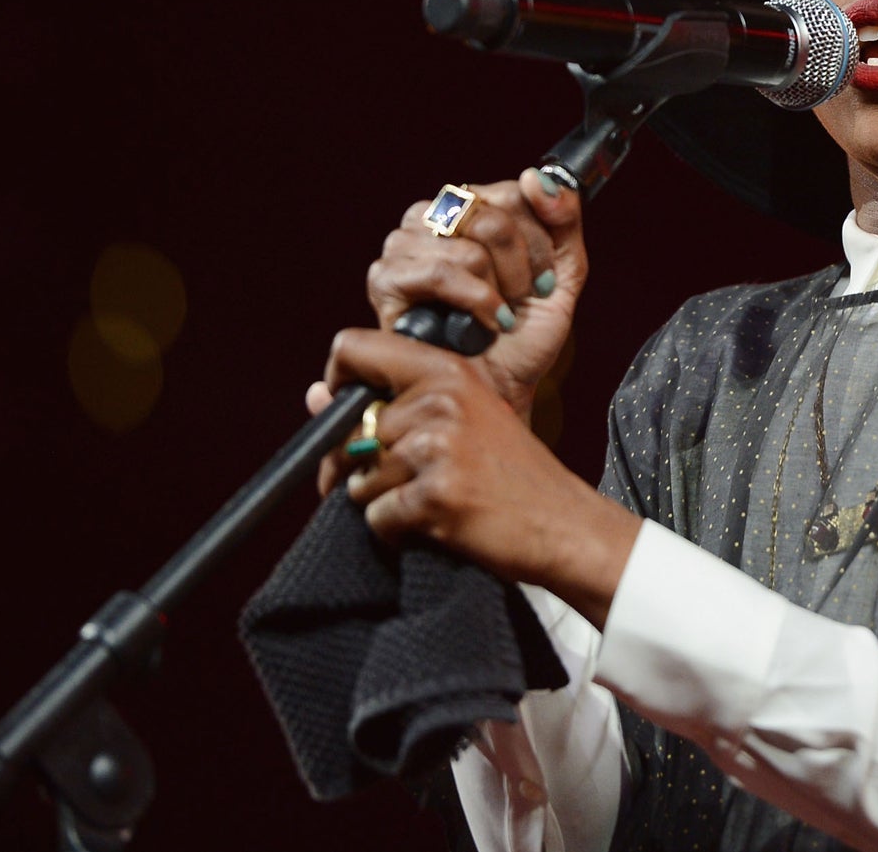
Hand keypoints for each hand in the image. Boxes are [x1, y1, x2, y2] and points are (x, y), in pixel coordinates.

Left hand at [311, 328, 639, 626]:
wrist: (563, 523)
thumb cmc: (511, 472)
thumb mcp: (462, 416)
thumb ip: (389, 400)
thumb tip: (314, 394)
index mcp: (446, 370)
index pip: (354, 347)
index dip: (337, 380)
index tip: (346, 412)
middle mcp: (439, 400)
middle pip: (351, 432)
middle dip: (365, 467)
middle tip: (412, 482)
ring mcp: (436, 447)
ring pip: (359, 480)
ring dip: (385, 501)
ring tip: (435, 499)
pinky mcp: (434, 495)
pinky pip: (376, 518)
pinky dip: (397, 531)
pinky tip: (436, 523)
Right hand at [366, 168, 585, 422]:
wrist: (502, 387)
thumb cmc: (523, 333)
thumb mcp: (563, 270)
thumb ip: (563, 217)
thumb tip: (536, 177)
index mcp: (471, 205)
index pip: (514, 192)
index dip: (539, 241)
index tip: (544, 278)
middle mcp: (432, 216)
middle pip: (491, 217)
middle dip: (519, 270)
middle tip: (520, 298)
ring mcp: (404, 245)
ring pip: (468, 247)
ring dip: (497, 290)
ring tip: (498, 313)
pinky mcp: (385, 279)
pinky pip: (438, 273)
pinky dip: (474, 301)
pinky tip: (484, 322)